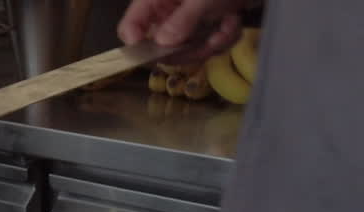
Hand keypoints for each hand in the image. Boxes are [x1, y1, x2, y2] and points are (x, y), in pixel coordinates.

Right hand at [118, 0, 247, 61]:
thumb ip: (182, 20)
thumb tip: (162, 45)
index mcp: (155, 0)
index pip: (130, 28)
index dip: (138, 46)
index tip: (158, 55)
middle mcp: (167, 11)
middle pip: (159, 47)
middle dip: (188, 49)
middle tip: (207, 42)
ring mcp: (187, 20)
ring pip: (186, 51)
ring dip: (211, 43)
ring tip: (228, 26)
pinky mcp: (205, 26)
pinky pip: (207, 45)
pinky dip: (224, 37)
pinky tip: (233, 22)